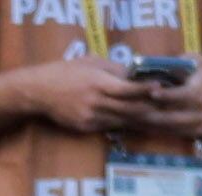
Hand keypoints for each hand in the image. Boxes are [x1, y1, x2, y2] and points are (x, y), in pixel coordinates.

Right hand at [26, 57, 153, 134]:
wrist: (40, 92)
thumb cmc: (67, 72)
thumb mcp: (92, 62)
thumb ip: (114, 69)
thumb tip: (135, 75)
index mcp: (98, 84)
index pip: (128, 90)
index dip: (145, 90)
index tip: (159, 87)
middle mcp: (94, 103)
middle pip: (127, 109)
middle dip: (146, 108)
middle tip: (161, 105)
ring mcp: (88, 117)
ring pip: (119, 120)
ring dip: (136, 118)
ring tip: (151, 115)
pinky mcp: (83, 127)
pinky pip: (107, 125)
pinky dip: (120, 122)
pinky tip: (130, 120)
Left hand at [133, 63, 201, 139]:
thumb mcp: (199, 63)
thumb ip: (184, 60)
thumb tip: (165, 61)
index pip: (185, 94)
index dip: (168, 94)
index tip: (152, 92)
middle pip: (173, 115)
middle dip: (152, 114)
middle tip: (134, 112)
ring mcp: (200, 122)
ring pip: (171, 127)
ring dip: (151, 125)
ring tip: (134, 120)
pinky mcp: (197, 133)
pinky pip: (174, 134)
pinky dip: (158, 131)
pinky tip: (144, 126)